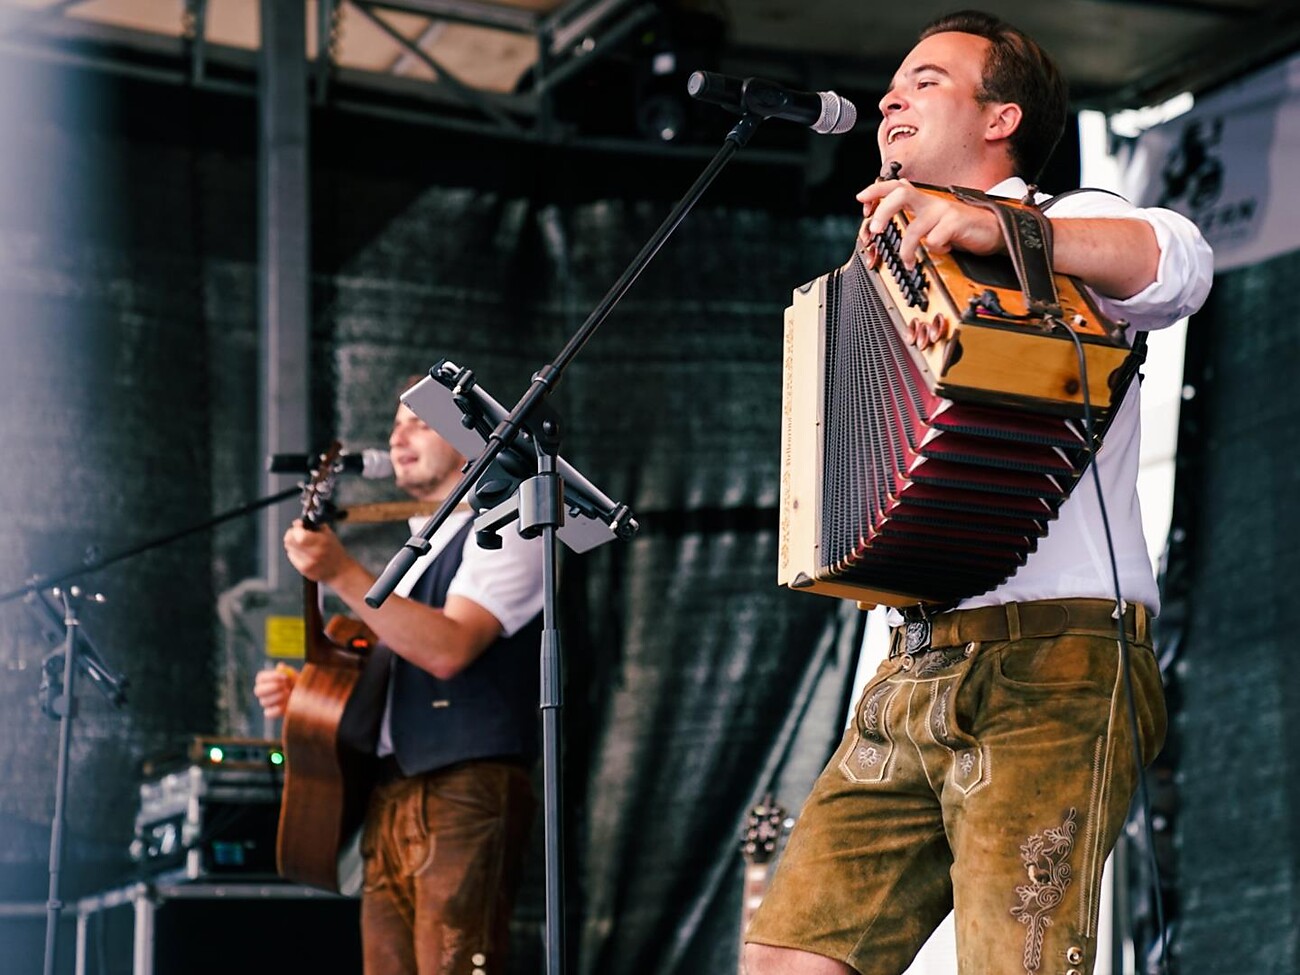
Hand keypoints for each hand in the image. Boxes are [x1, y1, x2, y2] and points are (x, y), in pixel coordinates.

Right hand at [253, 663, 297, 719]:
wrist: (305, 696)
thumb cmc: (296, 683)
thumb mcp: (294, 676)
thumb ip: (287, 671)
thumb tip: (280, 666)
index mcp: (265, 680)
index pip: (260, 678)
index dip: (271, 676)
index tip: (284, 676)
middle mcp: (262, 692)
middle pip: (258, 691)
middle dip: (273, 687)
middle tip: (285, 686)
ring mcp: (265, 703)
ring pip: (264, 702)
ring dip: (278, 697)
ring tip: (289, 694)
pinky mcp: (270, 713)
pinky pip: (268, 713)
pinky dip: (277, 709)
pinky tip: (286, 704)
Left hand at [283, 520, 352, 583]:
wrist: (340, 571)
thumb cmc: (335, 551)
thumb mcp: (329, 534)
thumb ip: (314, 525)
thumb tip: (298, 522)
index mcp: (321, 542)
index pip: (298, 535)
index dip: (296, 528)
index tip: (299, 525)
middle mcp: (313, 554)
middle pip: (288, 541)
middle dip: (292, 534)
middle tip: (298, 533)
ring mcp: (307, 564)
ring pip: (289, 548)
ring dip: (293, 544)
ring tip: (302, 544)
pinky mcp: (303, 570)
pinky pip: (292, 557)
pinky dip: (295, 553)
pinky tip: (304, 553)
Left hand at [856, 179, 1002, 267]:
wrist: (993, 230)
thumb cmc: (960, 227)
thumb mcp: (934, 219)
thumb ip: (914, 214)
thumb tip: (891, 206)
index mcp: (923, 201)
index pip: (896, 186)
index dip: (877, 190)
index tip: (861, 199)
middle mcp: (931, 203)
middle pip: (901, 194)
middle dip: (883, 211)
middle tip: (874, 230)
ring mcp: (944, 211)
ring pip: (915, 227)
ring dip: (906, 248)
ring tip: (907, 261)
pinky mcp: (956, 223)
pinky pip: (935, 240)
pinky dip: (934, 250)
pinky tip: (943, 251)